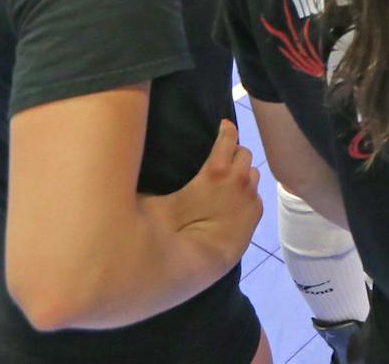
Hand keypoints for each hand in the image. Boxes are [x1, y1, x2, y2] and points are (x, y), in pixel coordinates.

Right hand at [154, 120, 261, 257]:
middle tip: (223, 159)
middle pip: (245, 153)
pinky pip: (254, 195)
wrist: (201, 263)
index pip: (228, 138)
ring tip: (228, 181)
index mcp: (215, 171)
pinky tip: (233, 202)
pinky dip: (246, 193)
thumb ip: (150, 184)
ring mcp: (250, 197)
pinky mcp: (256, 213)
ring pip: (253, 173)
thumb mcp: (153, 204)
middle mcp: (238, 180)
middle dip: (234, 153)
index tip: (225, 125)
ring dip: (242, 173)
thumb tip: (132, 172)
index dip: (226, 129)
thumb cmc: (173, 233)